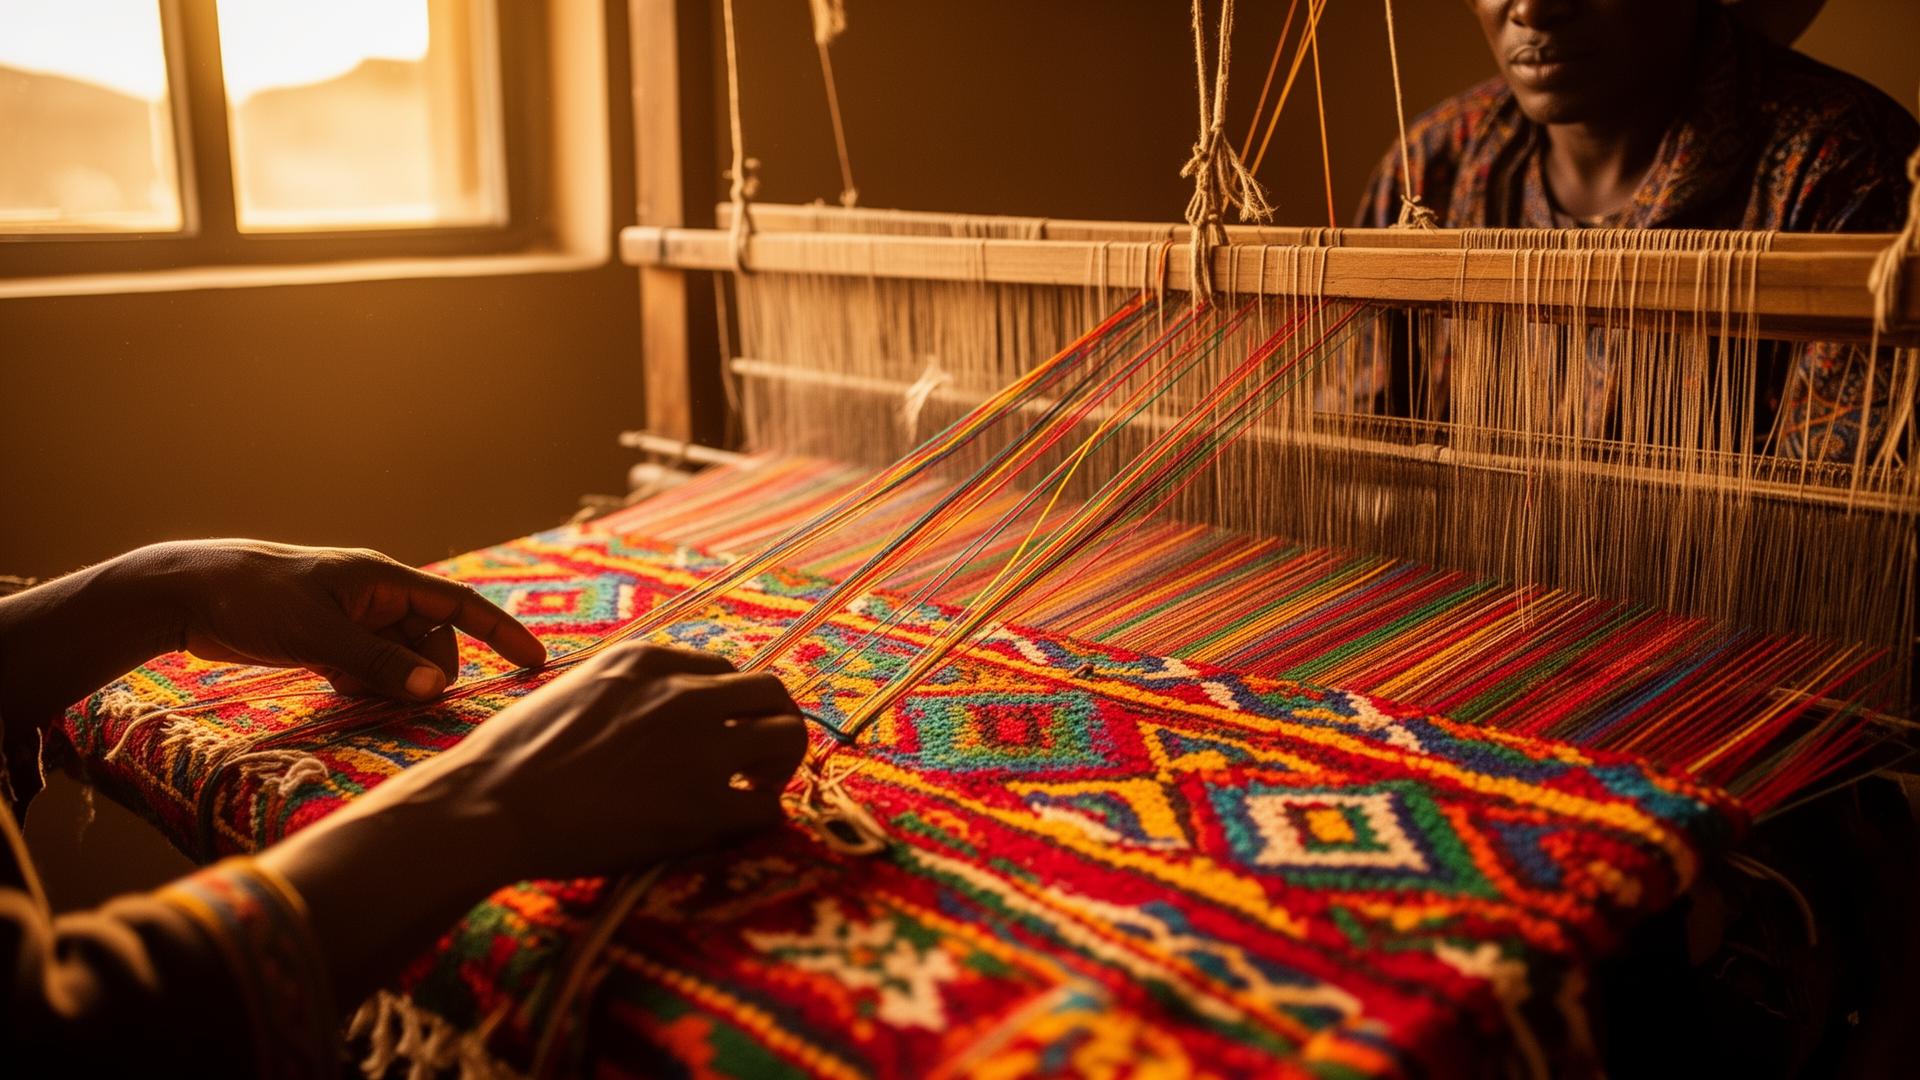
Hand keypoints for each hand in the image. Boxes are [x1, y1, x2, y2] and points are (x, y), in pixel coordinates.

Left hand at [130, 540, 546, 699]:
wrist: (184, 593)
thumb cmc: (251, 599)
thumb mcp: (317, 632)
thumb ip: (377, 662)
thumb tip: (434, 691)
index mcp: (383, 580)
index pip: (460, 604)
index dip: (501, 631)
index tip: (536, 661)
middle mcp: (375, 598)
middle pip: (431, 642)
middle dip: (426, 674)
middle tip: (400, 700)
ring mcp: (351, 621)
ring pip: (400, 661)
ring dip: (393, 685)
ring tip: (357, 695)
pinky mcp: (327, 642)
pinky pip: (370, 670)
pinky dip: (367, 687)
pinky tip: (341, 695)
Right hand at [258, 643, 807, 1002]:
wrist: (490, 806)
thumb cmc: (514, 757)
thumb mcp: (574, 690)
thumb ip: (625, 690)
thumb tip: (657, 710)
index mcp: (647, 660)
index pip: (722, 671)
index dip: (725, 708)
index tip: (715, 736)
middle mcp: (682, 694)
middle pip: (772, 692)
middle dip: (772, 725)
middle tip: (755, 762)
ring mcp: (697, 748)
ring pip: (788, 737)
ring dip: (781, 765)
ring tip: (756, 790)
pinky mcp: (701, 806)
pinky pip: (768, 807)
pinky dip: (763, 817)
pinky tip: (739, 827)